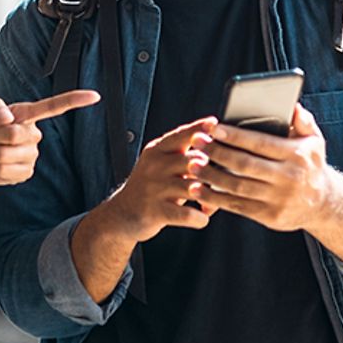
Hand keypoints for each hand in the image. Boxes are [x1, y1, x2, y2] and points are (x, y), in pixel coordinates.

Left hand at [0, 89, 99, 188]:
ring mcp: (31, 155)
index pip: (53, 107)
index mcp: (26, 115)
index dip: (74, 100)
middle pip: (14, 134)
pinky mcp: (25, 173)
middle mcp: (34, 135)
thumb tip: (8, 117)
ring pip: (6, 154)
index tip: (94, 96)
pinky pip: (5, 170)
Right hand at [100, 117, 216, 241]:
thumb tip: (216, 144)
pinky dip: (200, 218)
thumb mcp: (159, 163)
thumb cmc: (150, 187)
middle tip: (221, 181)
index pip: (181, 135)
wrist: (122, 213)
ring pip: (194, 188)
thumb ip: (183, 154)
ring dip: (210, 197)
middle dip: (212, 170)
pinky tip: (202, 217)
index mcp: (157, 151)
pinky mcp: (156, 211)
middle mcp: (155, 166)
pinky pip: (187, 214)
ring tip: (213, 202)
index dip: (200, 129)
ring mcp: (154, 188)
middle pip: (194, 161)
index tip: (215, 124)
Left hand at [193, 103, 338, 230]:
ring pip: (237, 186)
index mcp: (297, 155)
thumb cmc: (310, 165)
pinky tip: (198, 190)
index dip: (234, 135)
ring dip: (211, 176)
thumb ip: (302, 121)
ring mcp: (279, 199)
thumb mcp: (314, 141)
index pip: (260, 143)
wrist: (324, 204)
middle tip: (196, 143)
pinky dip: (215, 198)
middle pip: (244, 164)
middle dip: (217, 153)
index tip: (212, 128)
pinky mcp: (269, 217)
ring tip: (191, 165)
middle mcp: (289, 178)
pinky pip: (236, 206)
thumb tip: (291, 105)